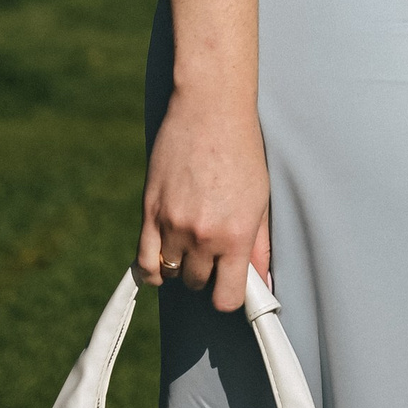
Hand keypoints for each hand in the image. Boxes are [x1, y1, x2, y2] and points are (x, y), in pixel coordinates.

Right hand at [136, 91, 271, 312]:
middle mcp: (203, 235)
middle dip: (205, 274)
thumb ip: (259, 247)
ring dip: (180, 265)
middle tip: (212, 253)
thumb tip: (263, 283)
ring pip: (170, 272)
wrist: (211, 109)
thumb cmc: (243, 151)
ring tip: (191, 245)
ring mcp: (173, 224)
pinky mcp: (150, 210)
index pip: (227, 297)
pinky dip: (152, 269)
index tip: (230, 286)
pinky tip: (161, 264)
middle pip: (196, 284)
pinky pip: (144, 259)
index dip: (229, 297)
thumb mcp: (260, 200)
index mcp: (236, 235)